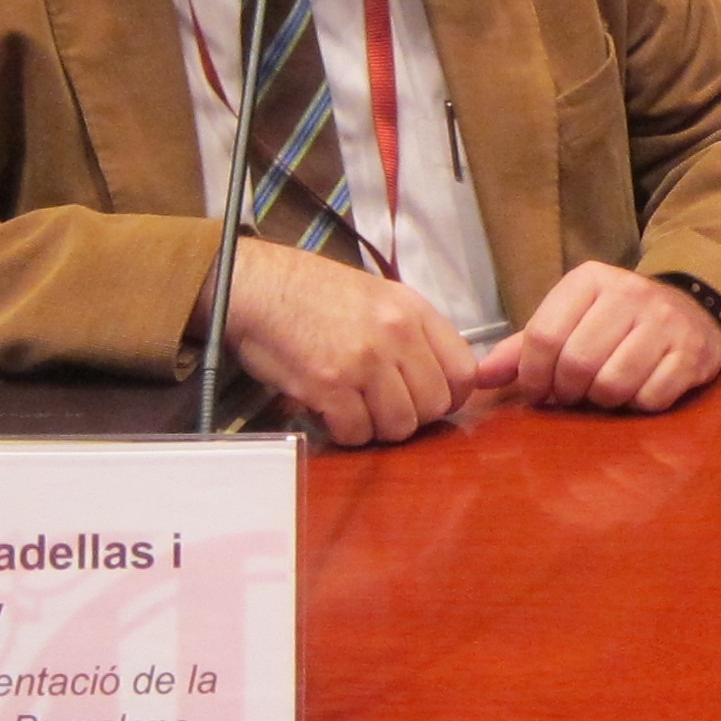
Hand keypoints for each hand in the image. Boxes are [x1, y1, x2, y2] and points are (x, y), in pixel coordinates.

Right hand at [221, 240, 477, 444]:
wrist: (257, 287)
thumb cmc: (311, 293)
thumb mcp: (378, 297)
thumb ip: (413, 333)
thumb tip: (439, 377)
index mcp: (413, 311)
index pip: (463, 372)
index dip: (449, 397)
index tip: (427, 401)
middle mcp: (396, 334)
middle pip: (434, 405)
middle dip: (410, 415)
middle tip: (381, 408)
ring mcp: (365, 361)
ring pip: (399, 426)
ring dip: (377, 427)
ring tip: (354, 409)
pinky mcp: (330, 385)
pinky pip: (357, 432)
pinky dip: (345, 432)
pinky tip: (330, 413)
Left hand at [475, 262, 720, 413]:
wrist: (690, 311)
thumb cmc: (615, 322)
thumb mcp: (570, 321)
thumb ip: (523, 348)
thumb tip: (478, 378)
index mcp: (589, 280)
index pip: (544, 335)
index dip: (533, 376)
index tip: (538, 391)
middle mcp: (629, 292)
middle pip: (577, 362)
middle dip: (568, 392)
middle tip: (572, 395)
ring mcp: (665, 322)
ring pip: (613, 383)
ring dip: (603, 400)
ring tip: (604, 392)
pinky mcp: (692, 351)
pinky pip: (651, 397)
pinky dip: (638, 405)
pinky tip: (638, 391)